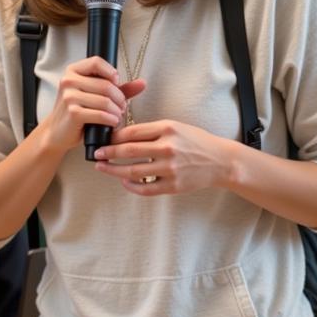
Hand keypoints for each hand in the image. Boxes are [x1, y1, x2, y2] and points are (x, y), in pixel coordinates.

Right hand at [40, 57, 145, 153]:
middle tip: (123, 107)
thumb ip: (120, 88)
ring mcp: (69, 96)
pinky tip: (113, 122)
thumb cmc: (78, 111)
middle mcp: (68, 81)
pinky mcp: (73, 112)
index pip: (97, 61)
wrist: (58, 132)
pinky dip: (111, 120)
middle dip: (119, 98)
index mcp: (73, 71)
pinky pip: (101, 114)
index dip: (111, 72)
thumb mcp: (97, 95)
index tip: (117, 83)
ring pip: (105, 100)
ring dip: (117, 111)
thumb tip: (142, 83)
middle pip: (105, 84)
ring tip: (118, 116)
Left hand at [92, 119, 234, 194]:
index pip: (132, 132)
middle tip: (96, 154)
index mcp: (167, 129)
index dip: (114, 137)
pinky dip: (131, 186)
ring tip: (102, 168)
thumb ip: (152, 131)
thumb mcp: (176, 127)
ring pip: (132, 171)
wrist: (220, 161)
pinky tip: (124, 181)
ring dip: (113, 171)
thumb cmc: (196, 141)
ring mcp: (170, 168)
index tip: (104, 139)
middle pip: (128, 151)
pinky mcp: (173, 185)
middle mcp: (167, 148)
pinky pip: (145, 188)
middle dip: (108, 153)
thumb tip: (123, 136)